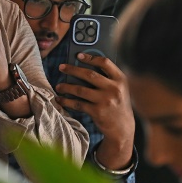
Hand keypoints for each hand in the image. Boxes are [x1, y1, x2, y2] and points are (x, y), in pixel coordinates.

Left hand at [56, 54, 134, 169]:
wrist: (123, 127)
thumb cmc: (118, 103)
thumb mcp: (120, 88)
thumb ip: (107, 77)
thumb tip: (83, 66)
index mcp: (120, 79)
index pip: (105, 63)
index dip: (90, 58)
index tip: (78, 56)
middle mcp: (114, 88)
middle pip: (89, 74)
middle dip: (72, 70)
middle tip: (61, 67)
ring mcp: (105, 100)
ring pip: (81, 90)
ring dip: (67, 87)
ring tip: (58, 86)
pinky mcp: (97, 112)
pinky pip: (78, 104)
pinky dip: (67, 101)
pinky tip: (60, 99)